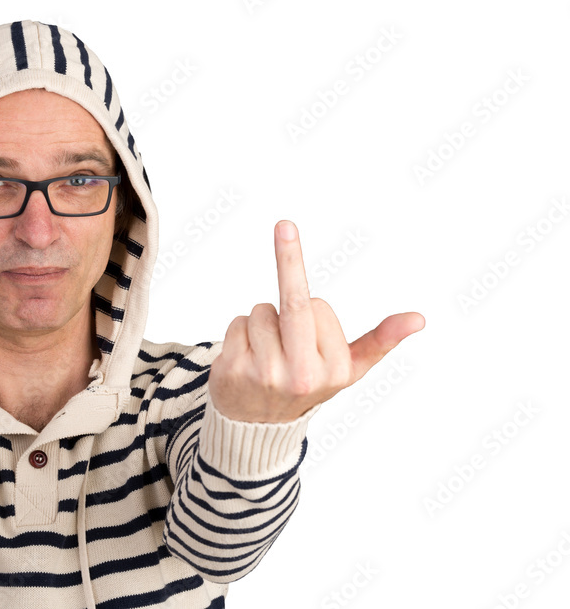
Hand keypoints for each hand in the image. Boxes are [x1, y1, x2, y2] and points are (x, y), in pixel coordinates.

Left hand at [207, 220, 424, 422]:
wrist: (257, 427)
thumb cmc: (306, 385)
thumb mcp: (348, 370)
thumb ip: (380, 342)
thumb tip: (418, 319)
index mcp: (334, 370)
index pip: (317, 306)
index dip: (311, 311)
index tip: (309, 332)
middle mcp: (300, 376)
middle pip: (293, 302)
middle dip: (289, 256)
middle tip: (284, 224)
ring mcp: (264, 375)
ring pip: (259, 311)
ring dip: (260, 321)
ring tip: (265, 352)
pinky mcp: (232, 372)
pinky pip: (236, 323)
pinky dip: (239, 331)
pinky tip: (245, 358)